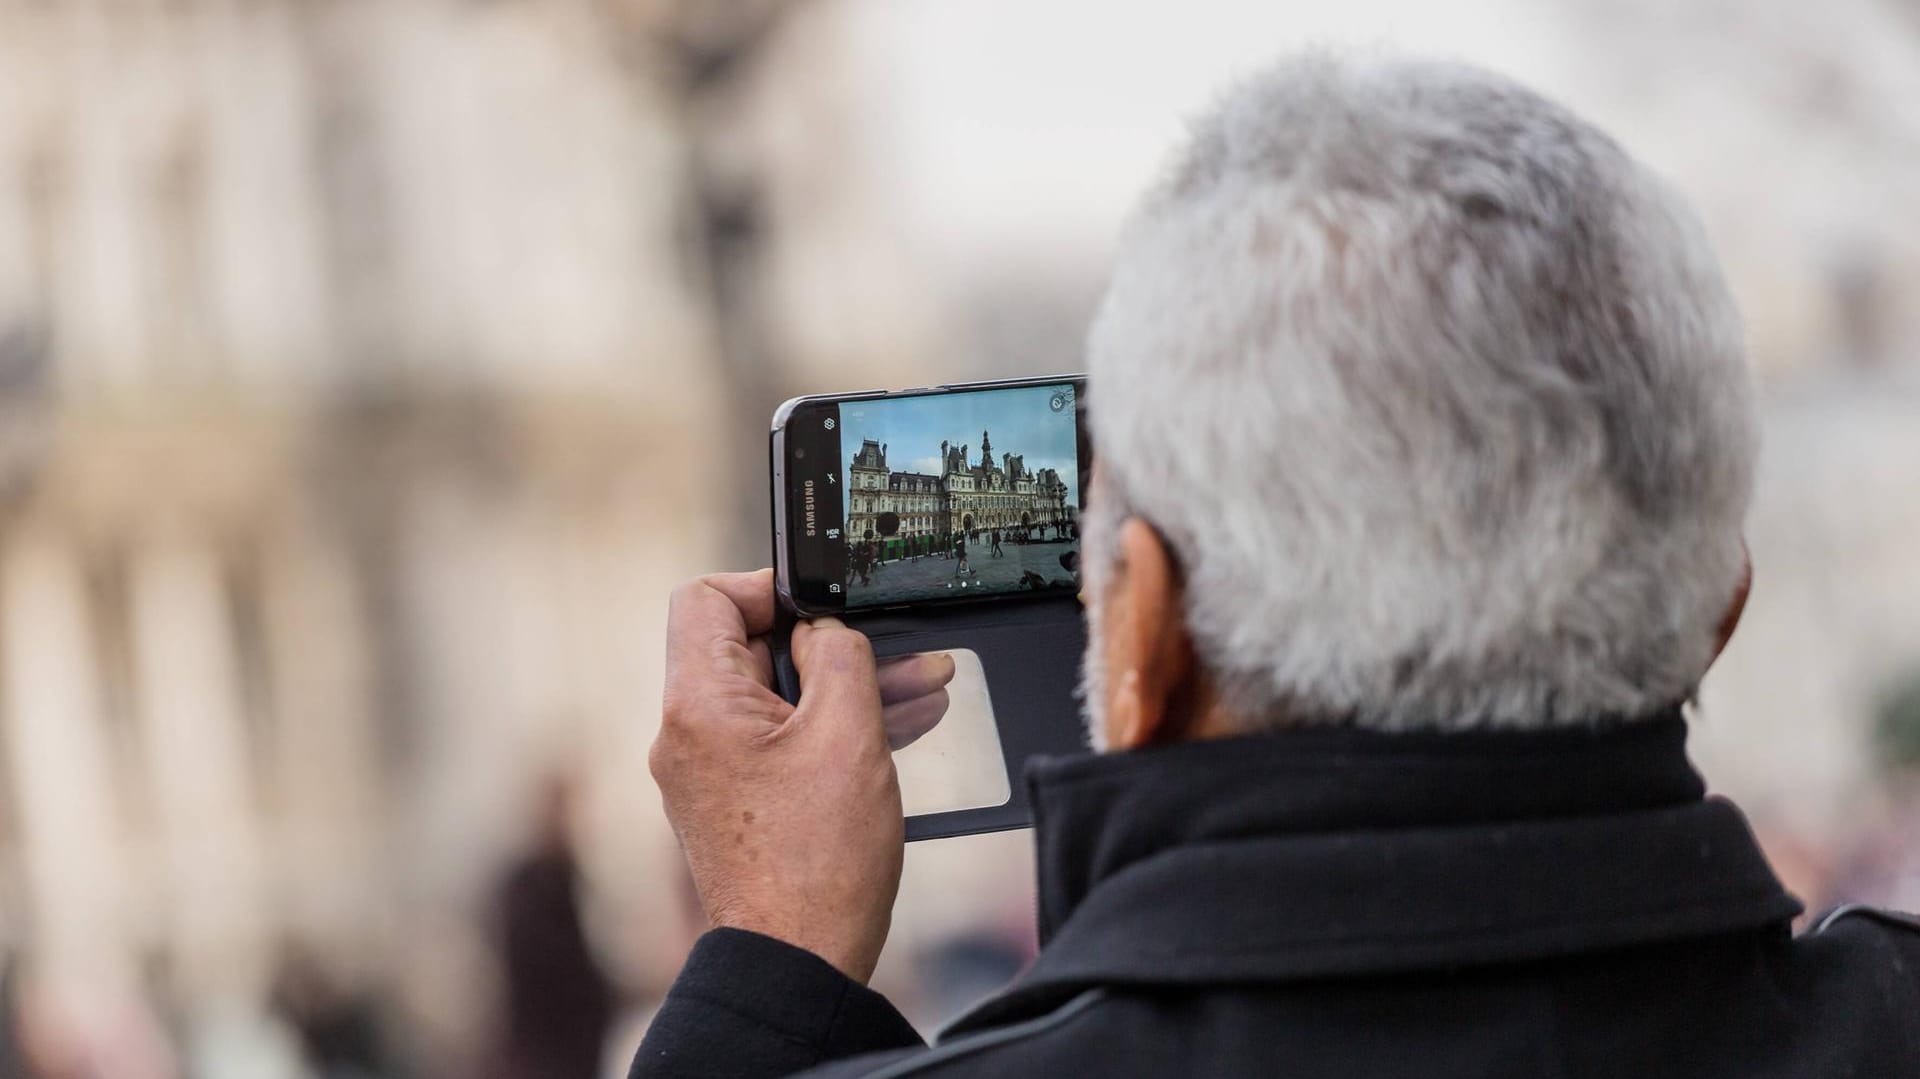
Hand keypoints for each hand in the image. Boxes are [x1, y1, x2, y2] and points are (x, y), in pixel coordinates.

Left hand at [651, 570, 952, 982]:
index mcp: (699, 705)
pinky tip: (903, 724)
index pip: (708, 597)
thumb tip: (825, 628)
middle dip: (833, 645)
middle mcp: (690, 734)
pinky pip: (783, 740)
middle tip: (901, 651)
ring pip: (779, 697)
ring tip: (925, 686)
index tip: (825, 607)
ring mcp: (711, 771)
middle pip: (752, 648)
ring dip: (848, 686)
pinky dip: (834, 727)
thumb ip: (838, 655)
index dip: (770, 588)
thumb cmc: (818, 862)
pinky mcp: (738, 802)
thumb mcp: (847, 734)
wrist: (800, 960)